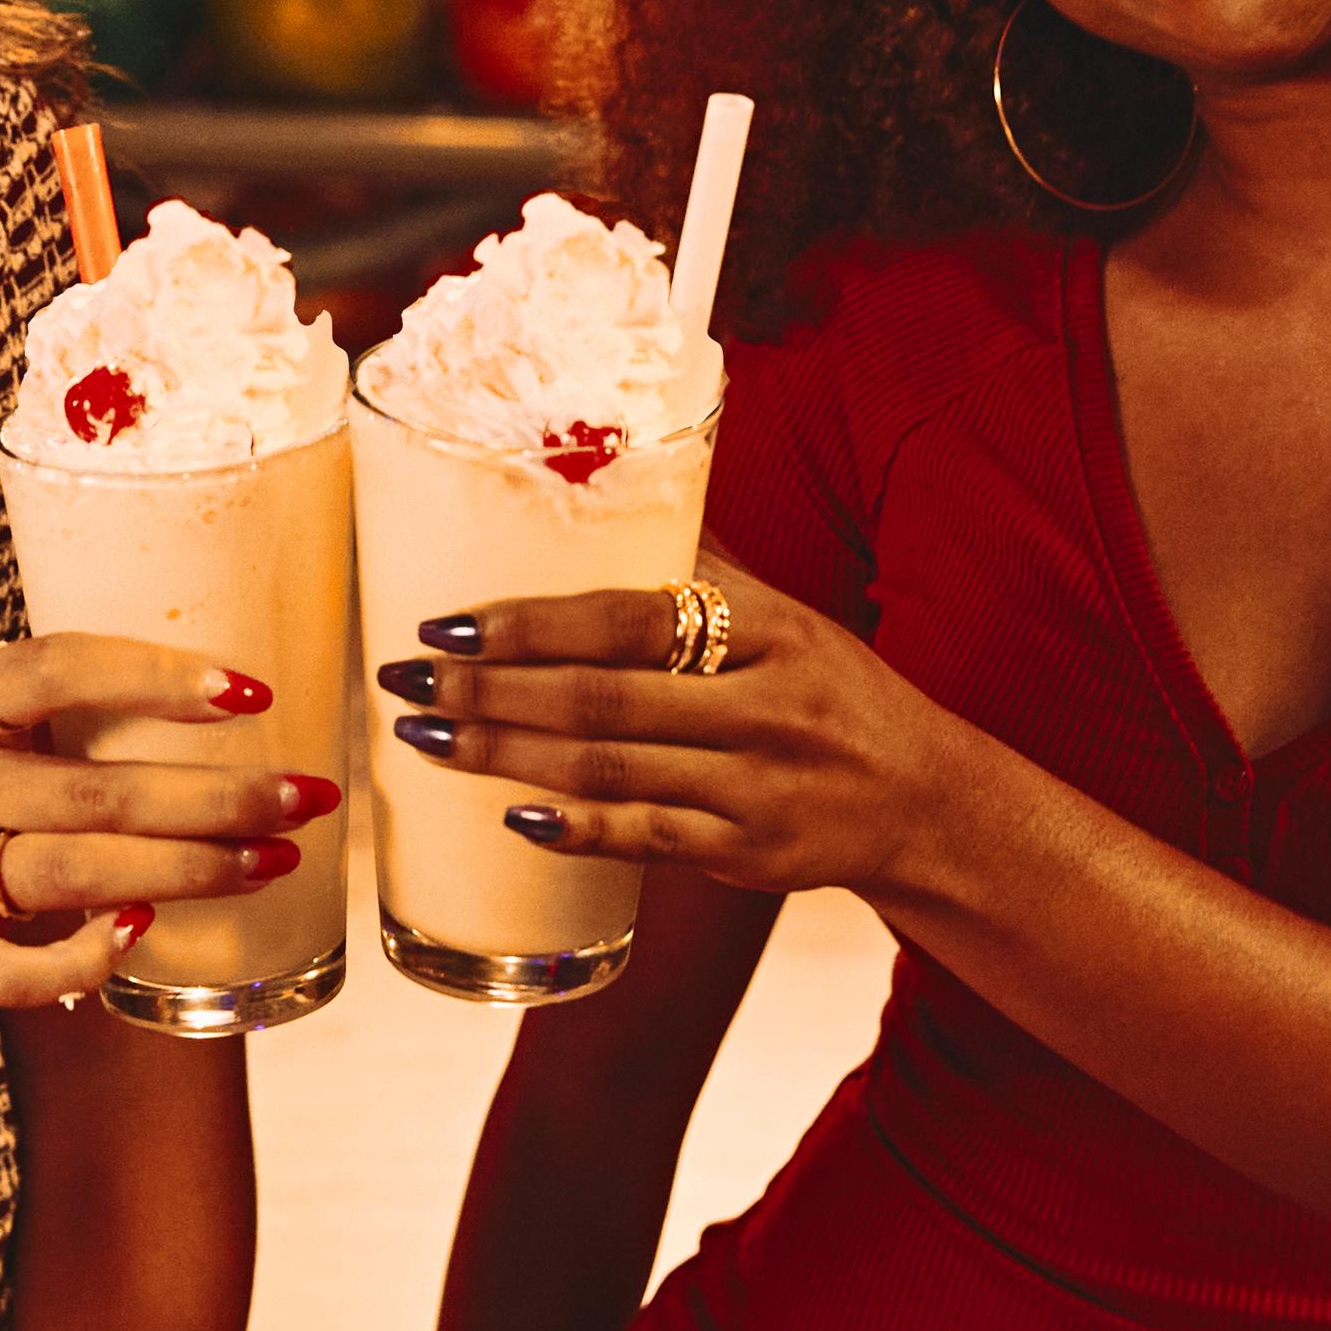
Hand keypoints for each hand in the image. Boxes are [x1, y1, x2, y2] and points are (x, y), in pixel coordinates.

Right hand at [0, 637, 335, 1010]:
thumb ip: (62, 716)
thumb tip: (237, 700)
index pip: (56, 671)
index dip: (156, 676)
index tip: (252, 694)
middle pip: (96, 791)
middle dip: (216, 798)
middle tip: (303, 798)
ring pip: (77, 873)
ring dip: (190, 871)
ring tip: (272, 861)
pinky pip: (24, 969)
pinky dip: (91, 954)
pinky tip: (148, 934)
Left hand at [378, 554, 986, 897]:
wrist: (925, 798)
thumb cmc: (830, 693)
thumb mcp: (788, 619)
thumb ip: (704, 568)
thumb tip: (607, 476)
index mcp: (771, 629)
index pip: (631, 618)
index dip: (531, 622)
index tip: (446, 620)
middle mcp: (768, 705)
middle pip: (604, 698)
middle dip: (490, 689)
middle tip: (404, 680)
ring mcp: (760, 786)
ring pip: (611, 771)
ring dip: (506, 755)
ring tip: (424, 737)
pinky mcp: (751, 854)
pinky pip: (649, 841)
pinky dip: (578, 830)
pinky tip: (511, 817)